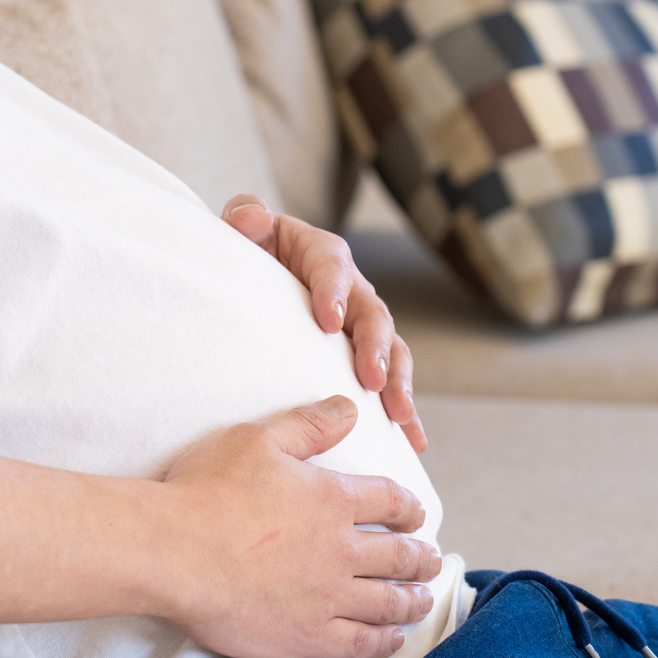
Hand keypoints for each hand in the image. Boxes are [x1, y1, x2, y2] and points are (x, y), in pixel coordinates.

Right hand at [159, 395, 438, 657]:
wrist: (175, 552)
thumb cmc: (208, 491)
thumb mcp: (257, 440)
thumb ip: (309, 426)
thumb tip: (349, 408)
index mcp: (333, 499)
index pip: (390, 501)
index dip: (409, 507)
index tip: (417, 515)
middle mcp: (341, 549)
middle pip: (400, 556)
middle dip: (421, 557)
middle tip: (432, 560)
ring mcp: (328, 596)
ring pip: (389, 601)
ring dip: (412, 599)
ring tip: (423, 599)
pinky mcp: (308, 634)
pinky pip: (361, 641)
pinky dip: (384, 639)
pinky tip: (393, 638)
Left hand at [223, 194, 424, 452]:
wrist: (259, 280)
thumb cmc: (251, 253)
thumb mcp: (246, 231)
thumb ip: (245, 216)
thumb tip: (249, 217)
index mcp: (323, 255)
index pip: (332, 267)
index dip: (333, 292)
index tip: (328, 323)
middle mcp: (352, 289)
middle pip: (372, 314)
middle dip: (374, 348)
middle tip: (371, 379)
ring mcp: (362, 325)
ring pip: (391, 351)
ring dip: (398, 382)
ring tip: (399, 415)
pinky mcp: (364, 356)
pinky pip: (390, 383)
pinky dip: (404, 412)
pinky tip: (413, 441)